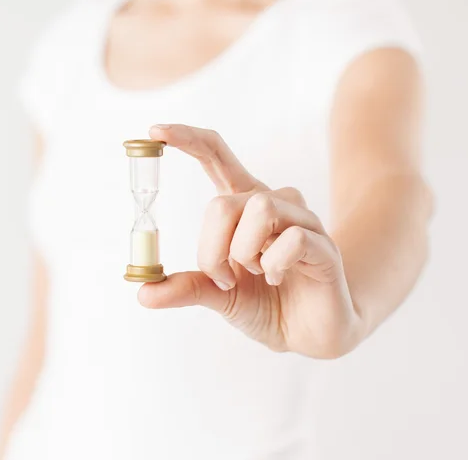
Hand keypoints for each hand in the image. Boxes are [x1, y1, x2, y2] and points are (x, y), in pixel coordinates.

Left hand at [139, 124, 363, 358]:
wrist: (308, 336)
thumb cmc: (266, 305)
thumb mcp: (219, 295)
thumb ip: (187, 287)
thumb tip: (144, 292)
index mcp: (243, 207)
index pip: (217, 157)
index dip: (188, 139)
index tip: (156, 131)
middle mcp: (272, 204)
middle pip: (224, 203)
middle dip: (212, 250)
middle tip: (223, 278)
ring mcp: (301, 221)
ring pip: (259, 209)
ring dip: (245, 254)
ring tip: (257, 274)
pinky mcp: (323, 244)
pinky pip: (292, 238)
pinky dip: (275, 266)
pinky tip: (278, 278)